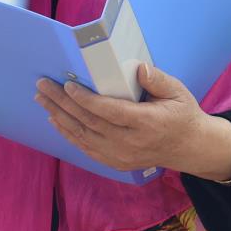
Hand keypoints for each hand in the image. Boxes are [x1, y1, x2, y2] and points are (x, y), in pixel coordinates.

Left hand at [34, 62, 230, 178]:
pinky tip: (55, 119)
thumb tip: (138, 68)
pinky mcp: (115, 162)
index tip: (68, 85)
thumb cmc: (181, 114)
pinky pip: (86, 148)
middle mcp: (130, 143)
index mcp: (147, 123)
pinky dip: (68, 133)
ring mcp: (121, 156)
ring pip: (83, 136)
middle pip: (90, 123)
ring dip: (59, 116)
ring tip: (42, 99)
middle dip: (63, 103)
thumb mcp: (177, 92)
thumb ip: (157, 79)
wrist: (188, 147)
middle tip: (43, 86)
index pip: (109, 112)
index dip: (86, 100)